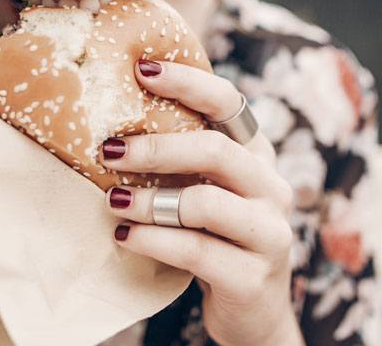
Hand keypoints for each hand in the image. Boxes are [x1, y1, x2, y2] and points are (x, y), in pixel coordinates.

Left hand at [100, 60, 302, 345]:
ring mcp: (268, 233)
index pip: (231, 103)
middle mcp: (272, 187)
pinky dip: (153, 241)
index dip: (189, 82)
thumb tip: (114, 120)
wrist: (253, 313)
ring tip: (112, 199)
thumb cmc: (217, 238)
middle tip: (109, 149)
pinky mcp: (253, 277)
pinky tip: (125, 238)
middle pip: (217, 150)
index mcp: (258, 155)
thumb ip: (183, 158)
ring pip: (204, 203)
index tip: (142, 69)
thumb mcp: (207, 190)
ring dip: (148, 200)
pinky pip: (196, 251)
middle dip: (157, 148)